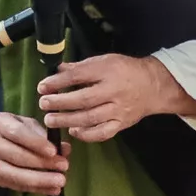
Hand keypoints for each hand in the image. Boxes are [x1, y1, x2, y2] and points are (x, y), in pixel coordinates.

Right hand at [0, 113, 68, 193]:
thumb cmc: (7, 130)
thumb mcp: (22, 123)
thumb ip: (42, 134)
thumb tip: (64, 149)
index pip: (18, 134)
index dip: (37, 143)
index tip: (54, 151)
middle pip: (18, 156)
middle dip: (43, 163)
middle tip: (64, 167)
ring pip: (16, 175)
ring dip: (40, 180)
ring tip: (60, 182)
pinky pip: (16, 186)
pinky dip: (36, 189)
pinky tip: (51, 190)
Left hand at [39, 54, 195, 142]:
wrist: (153, 86)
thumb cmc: (126, 71)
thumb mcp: (104, 61)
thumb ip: (81, 67)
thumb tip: (57, 70)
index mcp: (108, 71)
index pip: (79, 76)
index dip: (58, 82)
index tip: (43, 86)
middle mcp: (114, 91)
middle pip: (84, 99)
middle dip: (60, 103)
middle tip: (43, 104)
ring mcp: (118, 110)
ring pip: (91, 118)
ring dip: (68, 120)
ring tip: (50, 120)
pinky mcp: (121, 124)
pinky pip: (103, 133)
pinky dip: (87, 134)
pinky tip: (73, 131)